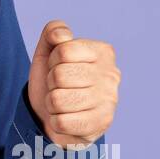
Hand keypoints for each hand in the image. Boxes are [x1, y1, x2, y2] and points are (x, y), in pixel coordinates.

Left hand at [26, 20, 118, 149]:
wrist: (53, 114)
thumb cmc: (53, 79)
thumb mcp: (48, 50)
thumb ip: (53, 32)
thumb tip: (62, 35)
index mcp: (102, 52)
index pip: (63, 51)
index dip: (53, 61)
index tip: (58, 66)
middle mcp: (111, 75)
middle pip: (59, 76)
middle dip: (51, 82)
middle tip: (59, 87)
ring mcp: (109, 102)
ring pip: (58, 100)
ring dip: (51, 103)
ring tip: (62, 102)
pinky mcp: (102, 125)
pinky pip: (62, 122)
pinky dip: (55, 121)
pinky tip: (66, 118)